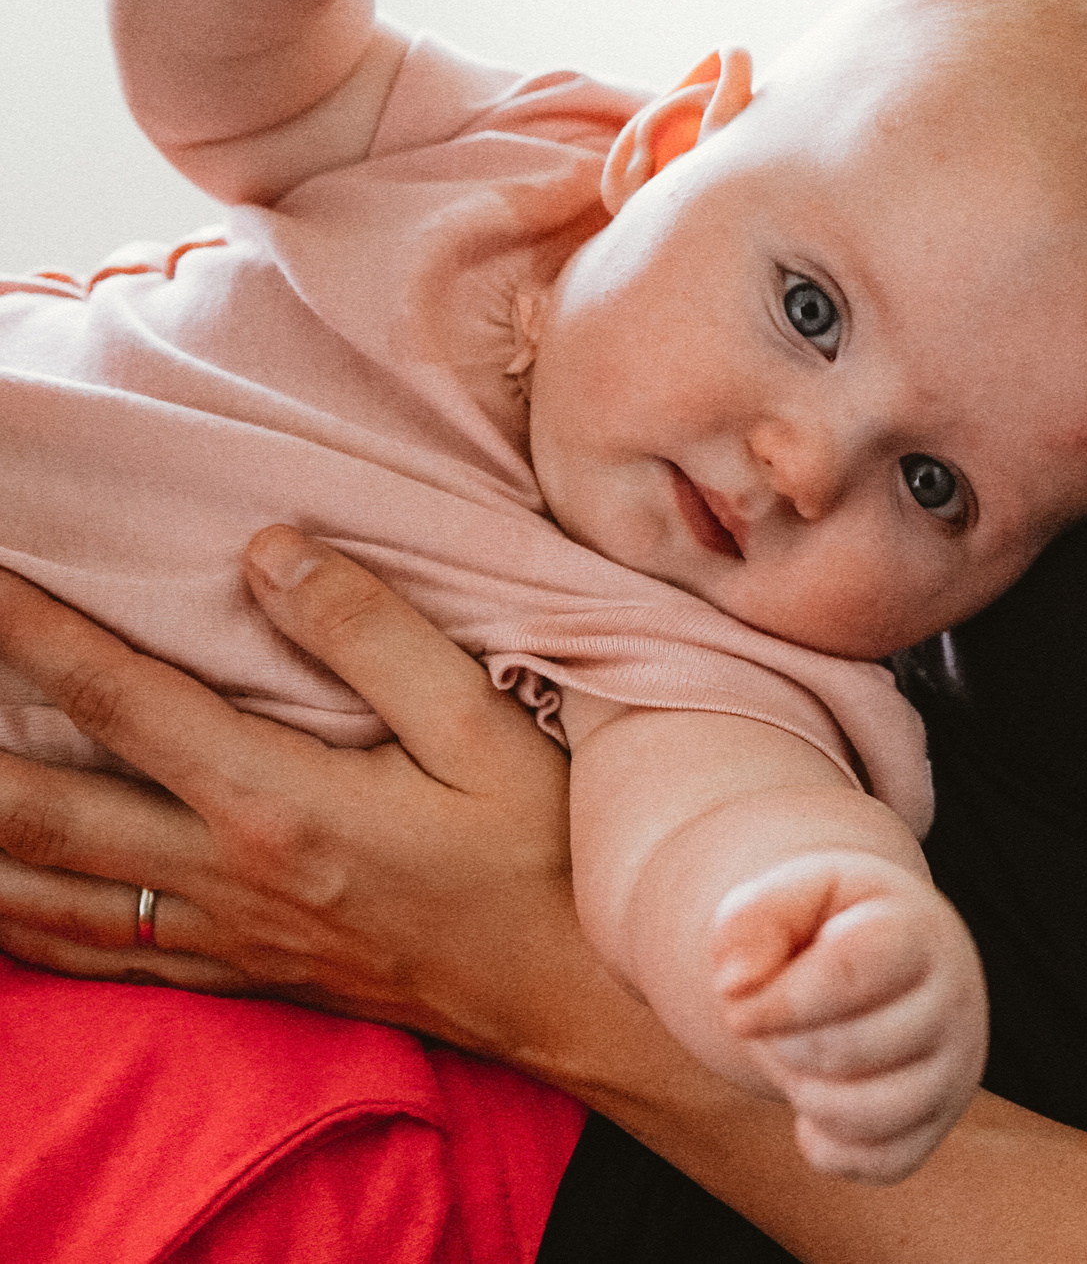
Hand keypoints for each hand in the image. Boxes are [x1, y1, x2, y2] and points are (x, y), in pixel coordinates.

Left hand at [0, 526, 595, 1062]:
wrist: (568, 998)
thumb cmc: (540, 852)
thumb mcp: (487, 728)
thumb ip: (377, 637)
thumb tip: (270, 552)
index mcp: (282, 804)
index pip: (125, 702)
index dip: (36, 635)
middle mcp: (227, 877)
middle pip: (46, 809)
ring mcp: (222, 938)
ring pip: (42, 896)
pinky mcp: (235, 976)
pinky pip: (88, 957)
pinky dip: (15, 923)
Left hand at [713, 849, 988, 1183]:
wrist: (886, 956)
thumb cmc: (830, 925)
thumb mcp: (793, 895)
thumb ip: (753, 919)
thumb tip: (736, 986)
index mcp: (917, 930)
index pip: (852, 972)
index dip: (781, 999)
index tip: (735, 1004)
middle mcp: (954, 1000)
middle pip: (848, 1048)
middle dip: (783, 1043)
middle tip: (774, 1021)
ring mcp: (954, 1068)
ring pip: (867, 1115)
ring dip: (803, 1093)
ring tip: (797, 1057)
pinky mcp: (937, 1125)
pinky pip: (875, 1163)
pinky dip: (827, 1143)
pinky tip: (819, 1098)